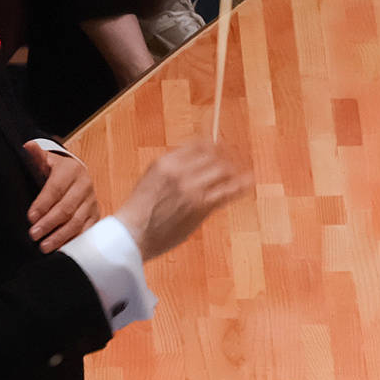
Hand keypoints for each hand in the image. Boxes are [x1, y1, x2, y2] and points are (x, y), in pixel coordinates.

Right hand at [124, 142, 250, 260]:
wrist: (132, 234)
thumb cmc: (140, 211)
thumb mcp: (152, 180)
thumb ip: (173, 170)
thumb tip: (196, 164)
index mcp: (165, 162)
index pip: (199, 145)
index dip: (214, 146)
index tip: (223, 148)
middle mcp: (179, 171)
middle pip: (214, 156)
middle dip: (227, 157)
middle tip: (236, 161)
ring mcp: (191, 188)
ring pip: (223, 171)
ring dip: (234, 172)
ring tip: (243, 173)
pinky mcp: (201, 206)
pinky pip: (227, 191)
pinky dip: (240, 185)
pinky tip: (248, 183)